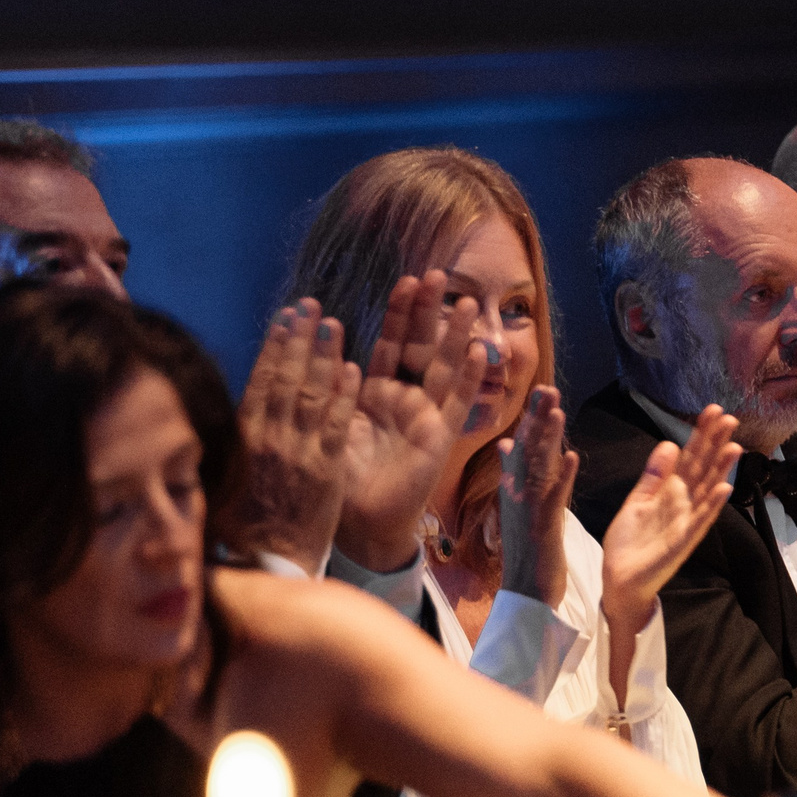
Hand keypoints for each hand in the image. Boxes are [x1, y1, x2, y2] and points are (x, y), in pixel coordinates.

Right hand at [222, 302, 356, 572]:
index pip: (260, 379)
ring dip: (323, 355)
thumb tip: (230, 404)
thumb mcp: (224, 473)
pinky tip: (352, 369)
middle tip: (310, 305)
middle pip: (285, 377)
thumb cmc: (241, 522)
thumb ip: (233, 437)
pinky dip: (342, 397)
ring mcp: (298, 452)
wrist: (265, 563)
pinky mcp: (324, 471)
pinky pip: (335, 427)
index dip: (274, 345)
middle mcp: (270, 437)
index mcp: (244, 435)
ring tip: (332, 322)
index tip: (284, 316)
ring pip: (311, 394)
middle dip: (299, 338)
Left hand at [333, 272, 489, 571]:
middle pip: (421, 346)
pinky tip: (482, 353)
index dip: (398, 313)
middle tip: (438, 275)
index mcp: (373, 393)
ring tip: (468, 304)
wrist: (358, 521)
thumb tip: (313, 342)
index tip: (403, 280)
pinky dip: (470, 379)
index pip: (388, 342)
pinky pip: (457, 404)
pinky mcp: (439, 438)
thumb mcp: (327, 422)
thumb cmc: (339, 476)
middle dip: (429, 312)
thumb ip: (326, 386)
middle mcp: (403, 400)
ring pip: (444, 368)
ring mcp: (425, 417)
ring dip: (457, 336)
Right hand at [495, 386, 574, 603]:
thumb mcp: (518, 505)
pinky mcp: (543, 528)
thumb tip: (507, 442)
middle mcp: (519, 494)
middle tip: (547, 388)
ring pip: (540, 469)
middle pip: (530, 450)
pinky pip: (554, 499)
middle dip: (539, 418)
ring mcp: (530, 510)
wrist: (525, 593)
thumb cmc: (526, 550)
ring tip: (558, 411)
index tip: (542, 390)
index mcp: (516, 487)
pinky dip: (562, 478)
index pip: (525, 446)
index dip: (533, 418)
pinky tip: (571, 457)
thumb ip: (513, 472)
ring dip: (549, 441)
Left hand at [599, 406, 739, 627]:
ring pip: (707, 490)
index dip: (701, 435)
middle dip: (715, 444)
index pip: (690, 457)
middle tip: (729, 418)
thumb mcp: (636, 502)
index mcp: (671, 492)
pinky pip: (700, 521)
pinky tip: (724, 488)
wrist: (619, 578)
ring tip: (735, 446)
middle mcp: (684, 504)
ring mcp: (686, 522)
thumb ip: (653, 477)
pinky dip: (712, 506)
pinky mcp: (683, 541)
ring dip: (721, 470)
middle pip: (703, 468)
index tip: (712, 411)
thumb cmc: (628, 543)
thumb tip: (669, 444)